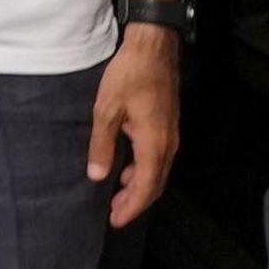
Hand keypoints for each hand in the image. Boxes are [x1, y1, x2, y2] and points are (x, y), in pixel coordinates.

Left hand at [87, 24, 178, 226]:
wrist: (153, 47)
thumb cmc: (129, 75)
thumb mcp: (106, 109)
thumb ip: (102, 145)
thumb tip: (97, 176)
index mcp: (154, 144)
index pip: (145, 187)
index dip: (131, 207)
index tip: (115, 221)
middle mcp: (168, 144)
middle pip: (154, 184)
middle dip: (135, 202)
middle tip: (114, 215)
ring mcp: (171, 134)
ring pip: (157, 172)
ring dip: (138, 187)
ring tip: (117, 197)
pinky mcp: (167, 125)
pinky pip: (158, 158)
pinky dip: (143, 170)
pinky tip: (126, 169)